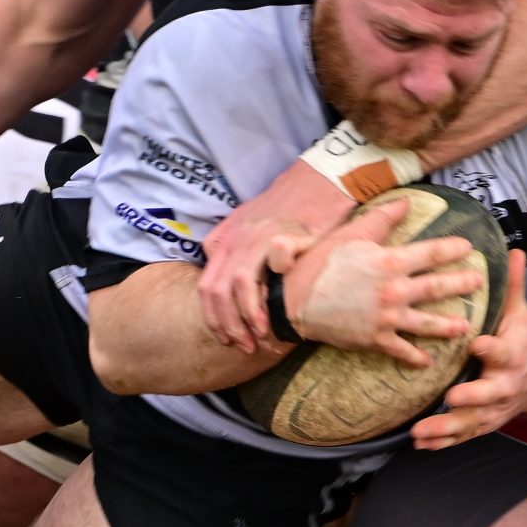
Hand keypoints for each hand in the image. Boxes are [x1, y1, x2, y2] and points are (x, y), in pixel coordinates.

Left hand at [199, 160, 354, 350]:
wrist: (319, 181)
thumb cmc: (288, 207)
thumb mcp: (249, 223)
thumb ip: (234, 250)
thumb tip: (225, 279)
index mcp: (224, 239)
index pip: (206, 287)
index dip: (214, 318)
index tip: (228, 337)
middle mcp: (235, 239)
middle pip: (216, 291)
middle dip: (227, 325)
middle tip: (242, 346)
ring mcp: (257, 237)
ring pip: (237, 285)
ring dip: (246, 317)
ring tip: (260, 336)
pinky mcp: (282, 237)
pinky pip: (266, 271)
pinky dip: (269, 296)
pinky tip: (279, 312)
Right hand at [279, 195, 481, 364]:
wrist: (294, 301)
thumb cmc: (321, 263)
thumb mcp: (351, 234)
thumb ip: (382, 219)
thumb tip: (406, 201)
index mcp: (390, 262)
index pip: (430, 254)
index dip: (451, 250)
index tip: (468, 247)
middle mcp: (394, 291)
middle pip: (436, 288)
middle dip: (461, 284)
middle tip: (479, 282)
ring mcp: (386, 318)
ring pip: (426, 323)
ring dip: (448, 325)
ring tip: (465, 325)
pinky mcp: (375, 338)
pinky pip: (401, 350)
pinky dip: (415, 357)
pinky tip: (428, 362)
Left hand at [411, 250, 526, 449]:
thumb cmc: (519, 339)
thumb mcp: (518, 313)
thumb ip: (512, 286)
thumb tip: (515, 250)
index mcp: (512, 354)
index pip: (501, 351)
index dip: (491, 349)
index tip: (477, 344)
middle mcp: (505, 385)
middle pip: (489, 393)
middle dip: (471, 397)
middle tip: (451, 397)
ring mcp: (494, 408)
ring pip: (472, 421)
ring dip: (447, 427)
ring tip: (421, 431)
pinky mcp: (483, 423)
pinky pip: (463, 435)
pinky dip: (443, 442)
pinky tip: (420, 444)